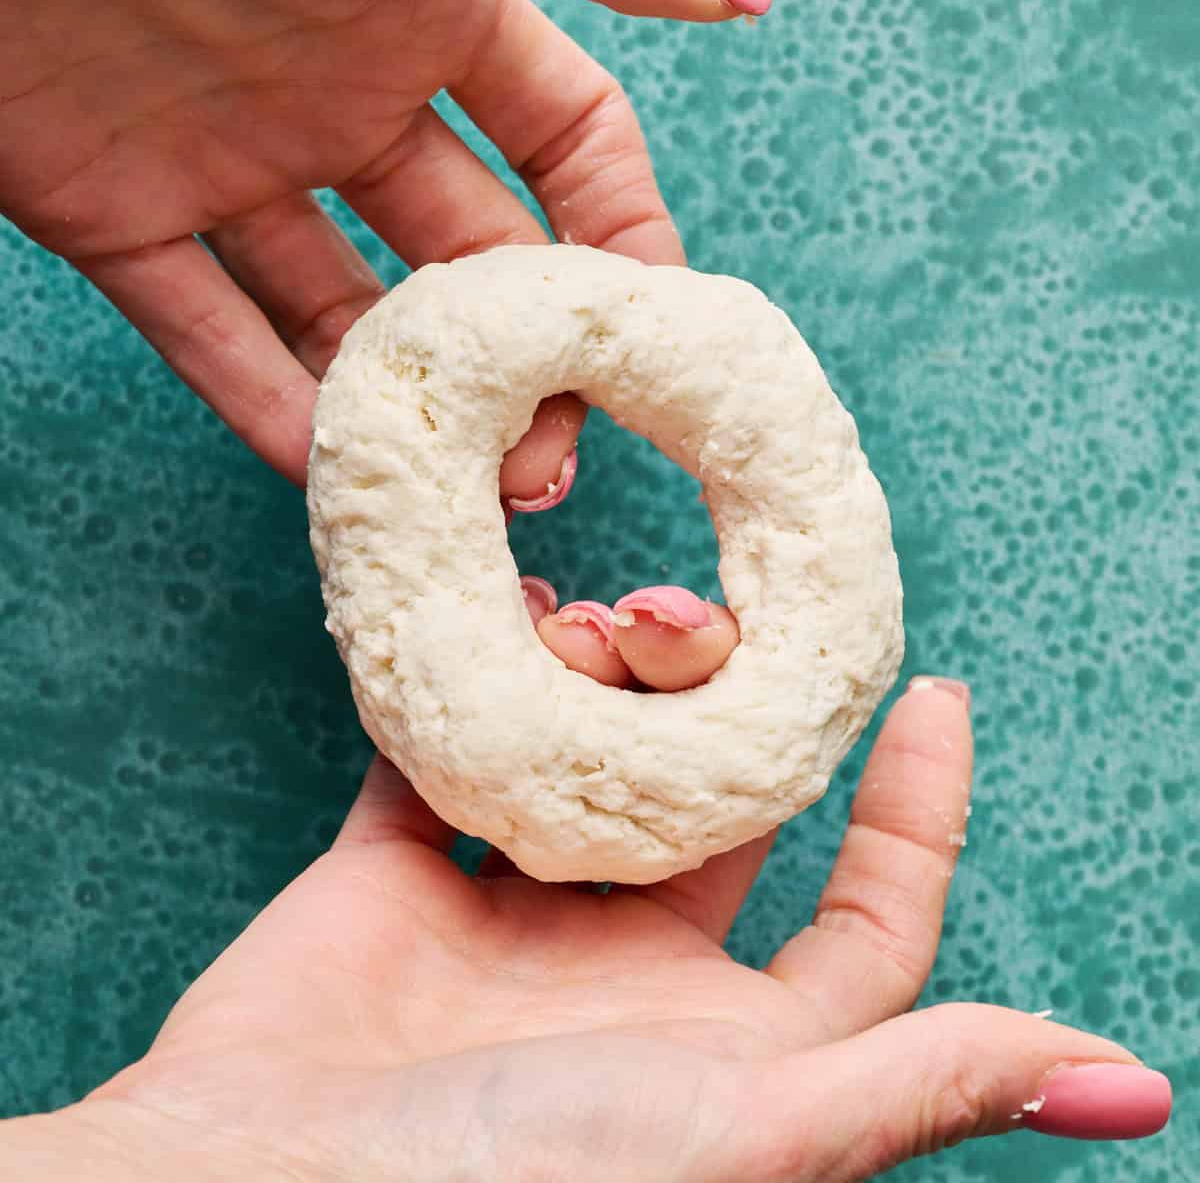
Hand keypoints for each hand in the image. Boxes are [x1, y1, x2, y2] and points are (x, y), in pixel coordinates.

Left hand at [0, 0, 762, 489]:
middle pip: (468, 257)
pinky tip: (331, 473)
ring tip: (467, 490)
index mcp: (431, 16)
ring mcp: (230, 162)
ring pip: (341, 313)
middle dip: (524, 360)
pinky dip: (262, 404)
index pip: (569, 146)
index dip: (624, 238)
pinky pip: (201, 329)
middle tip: (553, 457)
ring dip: (408, 403)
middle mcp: (341, 98)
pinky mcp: (108, 212)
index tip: (660, 337)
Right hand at [5, 680, 1169, 1180]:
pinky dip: (482, 680)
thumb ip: (913, 1083)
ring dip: (609, 679)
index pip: (866, 916)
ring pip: (595, 759)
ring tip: (602, 622)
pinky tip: (510, 615)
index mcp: (726, 1042)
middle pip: (723, 800)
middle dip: (732, 701)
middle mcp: (629, 975)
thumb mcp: (744, 1132)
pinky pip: (455, 750)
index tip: (931, 694)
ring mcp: (513, 919)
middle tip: (706, 620)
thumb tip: (1135, 1088)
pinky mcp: (402, 873)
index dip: (912, 813)